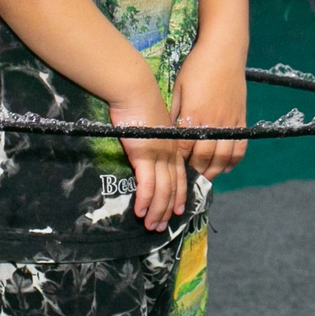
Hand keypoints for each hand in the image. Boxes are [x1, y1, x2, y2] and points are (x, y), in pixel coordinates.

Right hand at [109, 79, 185, 230]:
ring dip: (157, 211)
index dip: (179, 195)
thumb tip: (147, 146)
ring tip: (151, 226)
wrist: (134, 88)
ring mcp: (159, 154)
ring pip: (164, 190)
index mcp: (173, 145)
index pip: (180, 176)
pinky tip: (140, 211)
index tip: (177, 211)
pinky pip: (148, 184)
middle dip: (168, 210)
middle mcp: (169, 152)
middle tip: (161, 227)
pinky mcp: (145, 154)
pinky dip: (146, 200)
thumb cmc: (139, 101)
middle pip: (174, 187)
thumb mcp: (151, 122)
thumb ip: (153, 137)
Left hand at [173, 40, 248, 177]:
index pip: (184, 149)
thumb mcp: (178, 89)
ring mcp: (229, 123)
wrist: (224, 51)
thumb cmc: (196, 67)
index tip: (172, 168)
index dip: (178, 161)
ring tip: (205, 176)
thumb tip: (168, 133)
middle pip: (204, 158)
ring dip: (214, 171)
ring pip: (223, 158)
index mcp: (194, 116)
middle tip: (187, 178)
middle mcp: (213, 123)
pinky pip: (240, 148)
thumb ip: (174, 113)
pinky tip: (225, 167)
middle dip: (195, 170)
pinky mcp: (241, 120)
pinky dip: (233, 161)